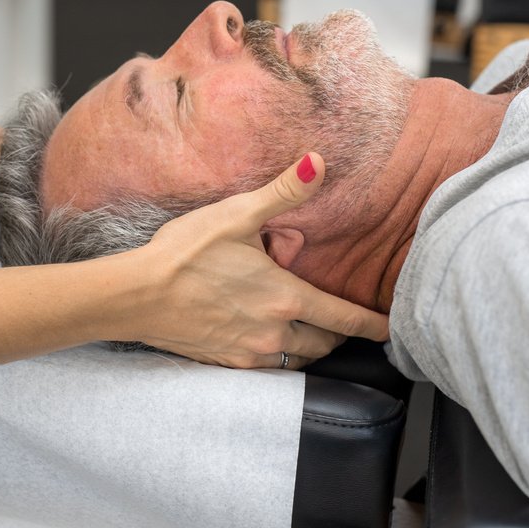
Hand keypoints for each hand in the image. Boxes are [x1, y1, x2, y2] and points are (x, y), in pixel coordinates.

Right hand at [131, 153, 389, 368]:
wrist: (137, 295)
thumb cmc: (185, 252)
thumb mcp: (237, 214)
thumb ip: (283, 191)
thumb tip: (319, 161)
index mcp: (286, 297)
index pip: (345, 318)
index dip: (373, 325)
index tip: (392, 330)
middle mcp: (274, 330)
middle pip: (324, 344)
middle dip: (339, 335)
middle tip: (344, 324)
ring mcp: (249, 352)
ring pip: (297, 358)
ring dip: (309, 346)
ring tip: (310, 331)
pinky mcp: (225, 363)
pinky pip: (266, 366)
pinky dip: (277, 354)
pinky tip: (267, 338)